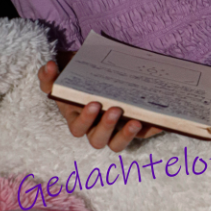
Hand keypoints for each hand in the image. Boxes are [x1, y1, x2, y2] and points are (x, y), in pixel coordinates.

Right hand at [38, 58, 162, 150]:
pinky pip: (144, 134)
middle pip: (98, 140)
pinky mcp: (134, 128)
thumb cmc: (80, 75)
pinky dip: (152, 128)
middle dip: (106, 126)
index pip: (78, 128)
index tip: (94, 103)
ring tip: (135, 121)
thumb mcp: (63, 73)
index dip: (86, 119)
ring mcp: (115, 130)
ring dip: (126, 135)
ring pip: (118, 144)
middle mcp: (95, 128)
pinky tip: (160, 121)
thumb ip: (50, 74)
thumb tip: (49, 67)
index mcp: (77, 118)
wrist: (100, 71)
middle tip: (116, 109)